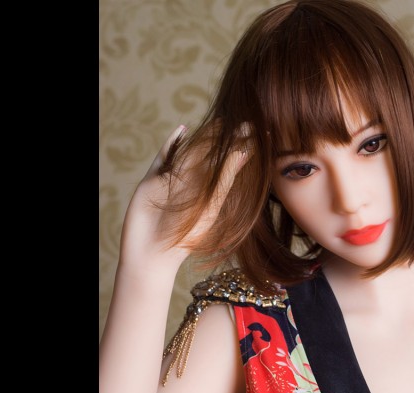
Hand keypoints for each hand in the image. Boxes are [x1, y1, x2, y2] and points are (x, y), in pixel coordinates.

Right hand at [118, 123, 250, 275]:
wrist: (154, 250)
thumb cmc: (187, 234)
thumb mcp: (212, 203)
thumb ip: (225, 176)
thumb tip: (243, 151)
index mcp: (210, 193)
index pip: (228, 165)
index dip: (242, 148)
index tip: (259, 132)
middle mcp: (194, 185)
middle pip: (210, 156)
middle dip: (225, 138)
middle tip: (246, 120)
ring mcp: (174, 180)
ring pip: (189, 153)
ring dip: (204, 137)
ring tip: (222, 122)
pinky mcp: (154, 178)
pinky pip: (163, 157)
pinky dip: (171, 144)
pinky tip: (183, 132)